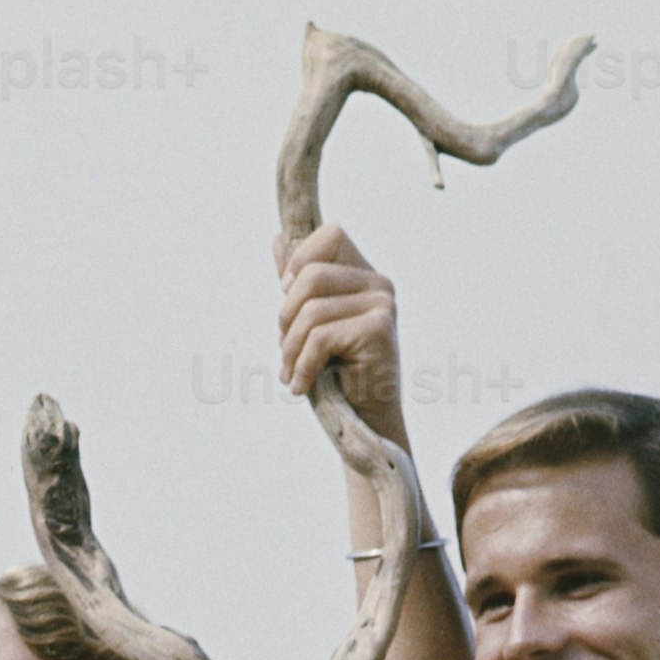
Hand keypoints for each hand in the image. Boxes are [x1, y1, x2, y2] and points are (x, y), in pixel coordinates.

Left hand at [276, 221, 402, 438]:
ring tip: (291, 374)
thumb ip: (297, 284)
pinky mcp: (378, 330)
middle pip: (311, 275)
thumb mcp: (310, 324)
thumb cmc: (336, 376)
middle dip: (285, 317)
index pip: (329, 235)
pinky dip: (301, 367)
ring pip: (311, 310)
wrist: (364, 424)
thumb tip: (277, 239)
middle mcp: (378, 284)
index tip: (287, 301)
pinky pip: (319, 338)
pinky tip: (301, 387)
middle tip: (285, 351)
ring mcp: (382, 305)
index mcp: (363, 276)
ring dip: (289, 349)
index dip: (299, 264)